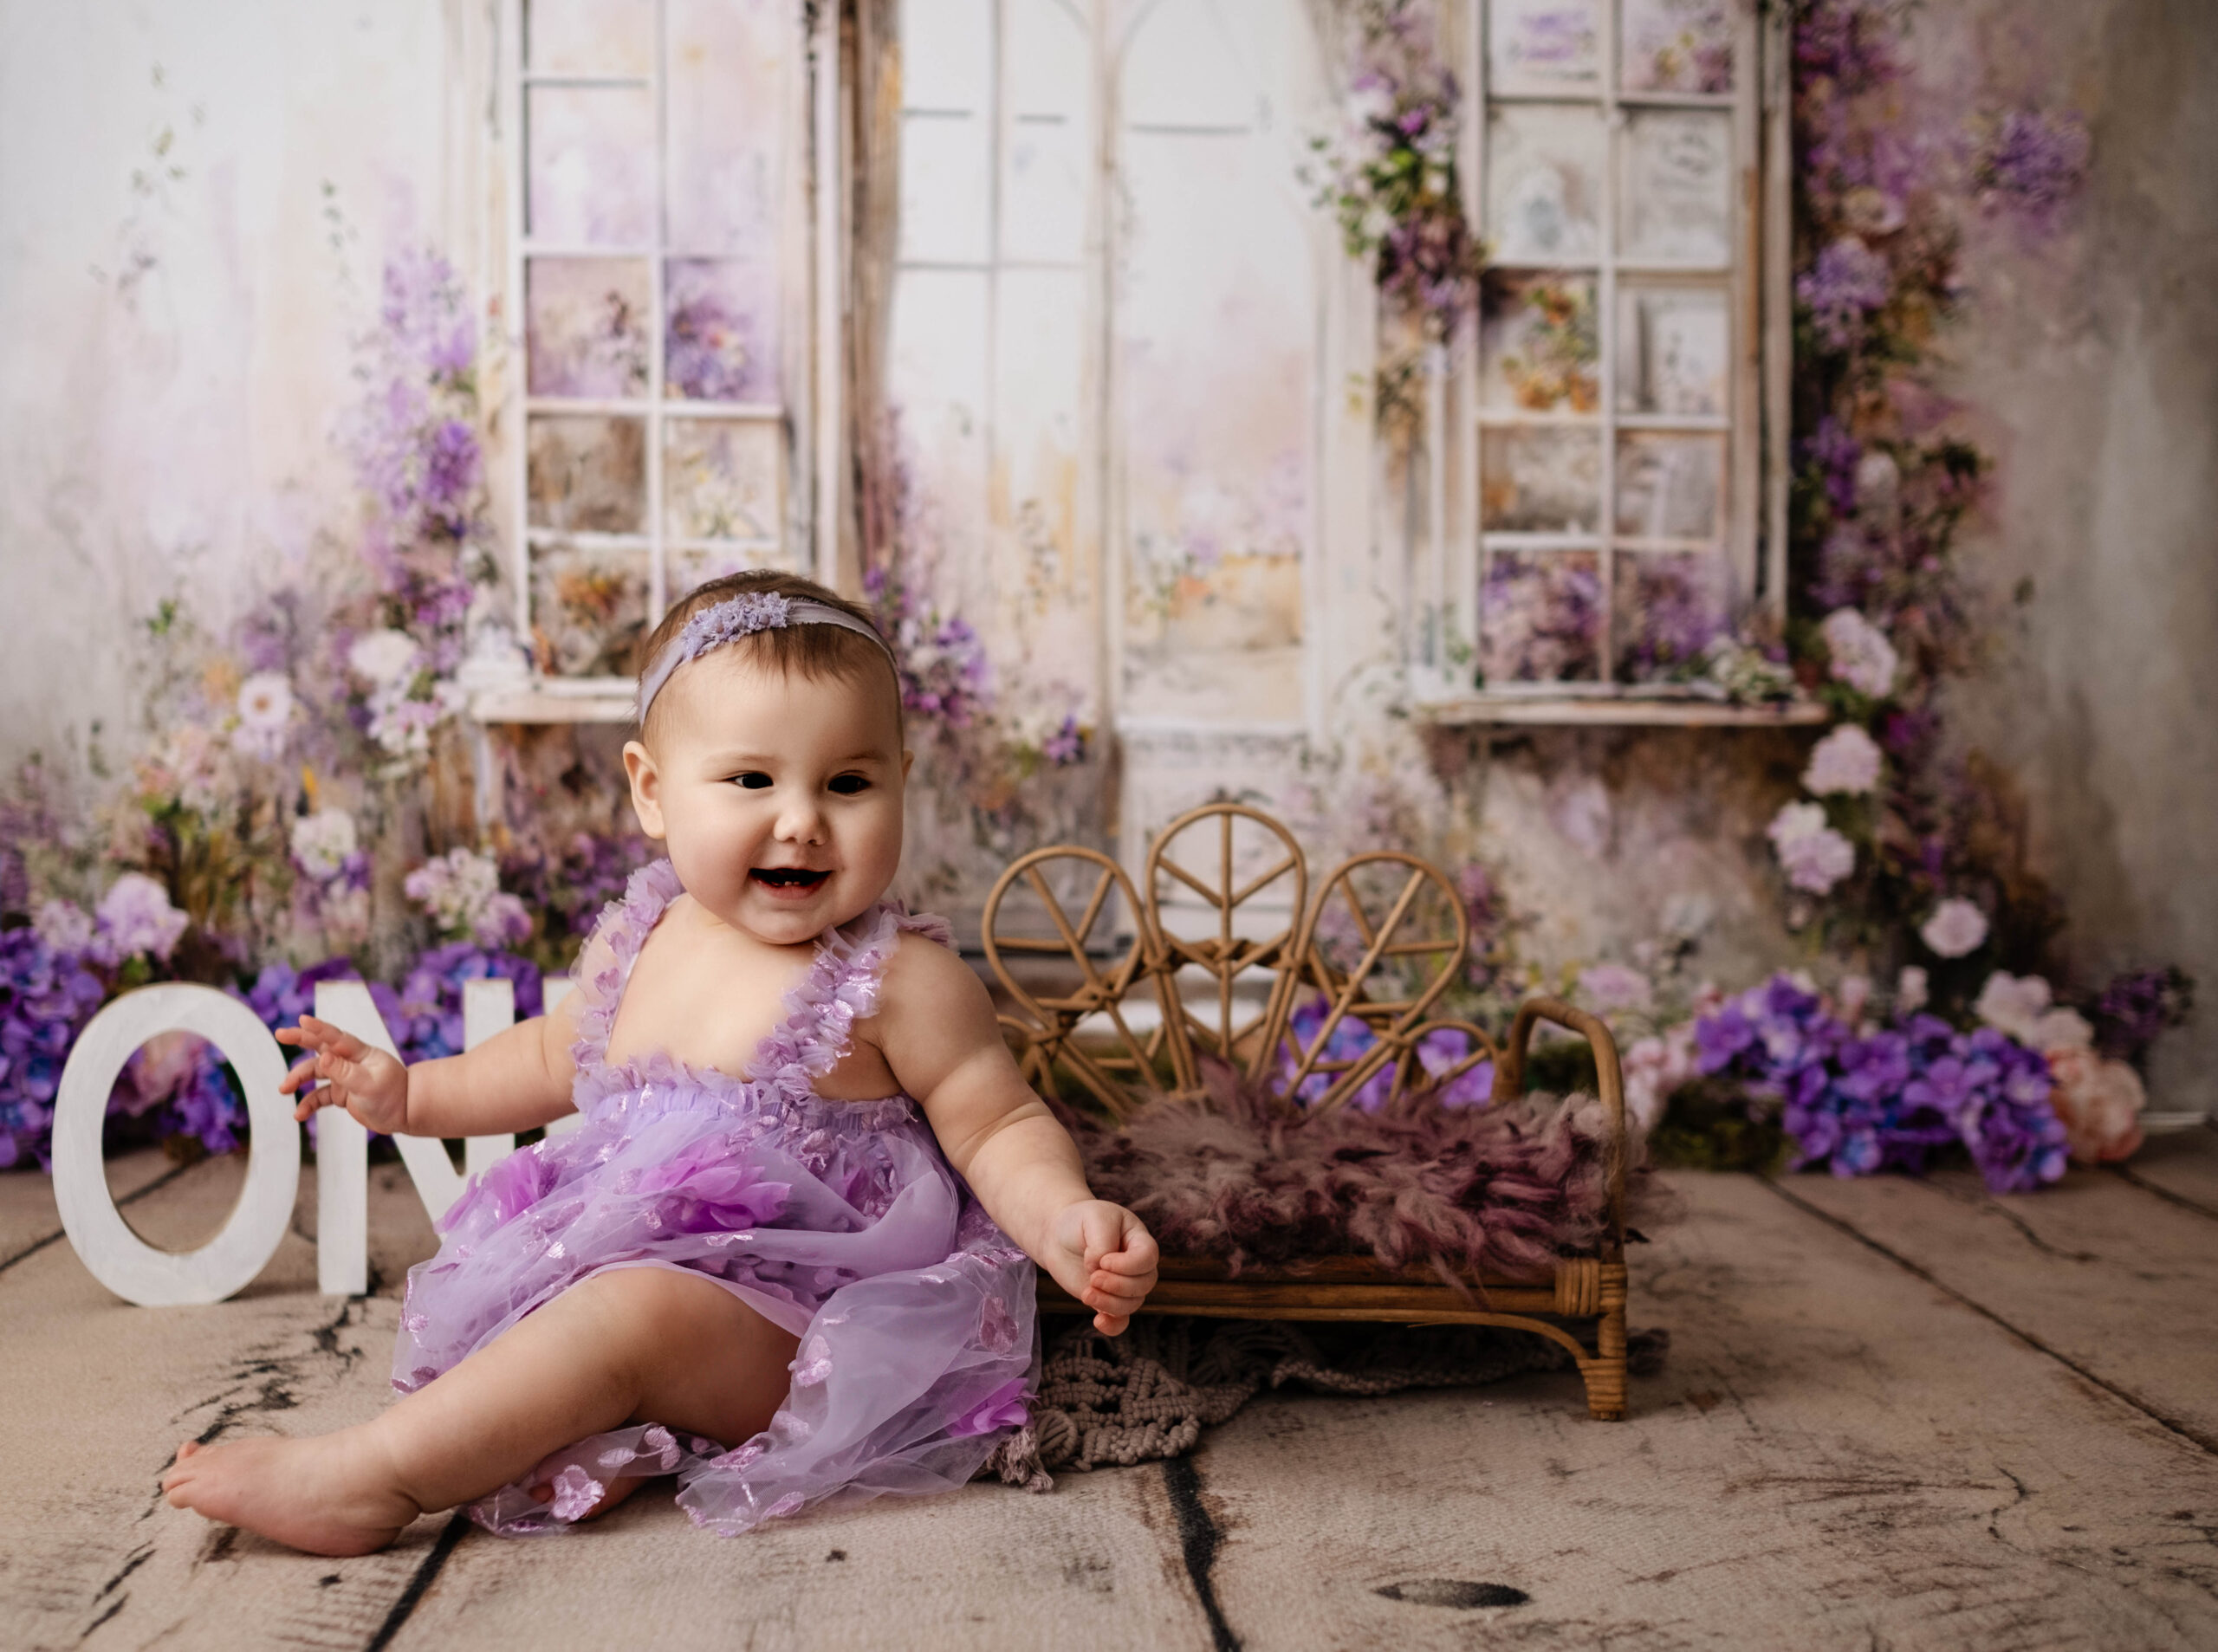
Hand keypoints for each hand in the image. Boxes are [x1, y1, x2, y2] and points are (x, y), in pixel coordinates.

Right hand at [276, 1015, 410, 1133]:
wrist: (406, 1115)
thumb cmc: (394, 1096)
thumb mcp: (369, 1085)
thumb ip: (345, 1072)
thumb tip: (322, 1058)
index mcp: (361, 1053)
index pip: (336, 1037)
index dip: (318, 1028)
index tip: (301, 1020)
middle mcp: (351, 1061)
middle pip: (321, 1047)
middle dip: (300, 1040)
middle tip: (279, 1034)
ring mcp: (345, 1077)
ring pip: (316, 1073)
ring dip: (298, 1079)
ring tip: (283, 1089)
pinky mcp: (342, 1093)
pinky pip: (320, 1096)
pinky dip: (308, 1104)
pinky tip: (299, 1115)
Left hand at [1043, 1200, 1158, 1335]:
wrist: (1059, 1235)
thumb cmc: (1080, 1221)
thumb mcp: (1094, 1219)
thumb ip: (1102, 1243)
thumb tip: (1100, 1269)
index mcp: (1139, 1240)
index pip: (1148, 1258)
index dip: (1128, 1265)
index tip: (1103, 1260)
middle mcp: (1136, 1265)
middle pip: (1144, 1284)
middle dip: (1118, 1285)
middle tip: (1093, 1277)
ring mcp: (1123, 1285)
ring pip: (1132, 1304)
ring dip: (1110, 1303)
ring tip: (1086, 1293)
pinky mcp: (1107, 1300)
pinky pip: (1120, 1321)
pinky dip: (1112, 1326)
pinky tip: (1098, 1321)